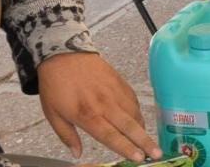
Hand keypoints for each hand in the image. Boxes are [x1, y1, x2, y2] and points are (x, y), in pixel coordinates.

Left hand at [37, 52, 161, 162]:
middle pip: (129, 126)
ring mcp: (113, 91)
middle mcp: (104, 103)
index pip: (110, 135)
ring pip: (135, 113)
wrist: (62, 53)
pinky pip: (133, 99)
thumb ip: (66, 135)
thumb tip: (77, 154)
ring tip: (148, 140)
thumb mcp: (52, 113)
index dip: (125, 147)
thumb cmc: (55, 84)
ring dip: (143, 128)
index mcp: (86, 113)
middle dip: (145, 141)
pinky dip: (138, 112)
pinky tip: (138, 120)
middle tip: (157, 154)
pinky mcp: (119, 81)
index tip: (138, 158)